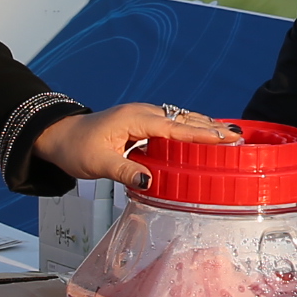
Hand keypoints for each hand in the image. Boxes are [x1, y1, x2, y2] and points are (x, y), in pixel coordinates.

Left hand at [40, 102, 241, 187]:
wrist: (59, 136)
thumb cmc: (76, 148)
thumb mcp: (99, 163)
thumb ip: (125, 171)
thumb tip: (150, 181)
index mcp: (135, 119)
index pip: (176, 128)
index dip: (202, 134)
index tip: (225, 137)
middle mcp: (143, 114)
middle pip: (184, 119)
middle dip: (211, 127)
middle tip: (238, 137)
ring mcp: (142, 118)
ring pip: (180, 120)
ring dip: (203, 127)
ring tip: (228, 135)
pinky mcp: (141, 125)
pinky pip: (172, 125)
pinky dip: (190, 130)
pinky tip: (201, 137)